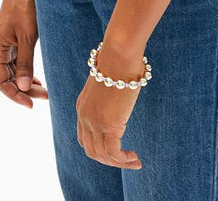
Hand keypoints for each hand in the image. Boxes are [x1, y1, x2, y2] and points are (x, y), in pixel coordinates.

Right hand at [0, 0, 48, 108]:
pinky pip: (17, 62)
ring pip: (12, 72)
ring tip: (43, 91)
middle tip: (44, 98)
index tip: (31, 104)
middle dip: (24, 90)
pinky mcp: (12, 39)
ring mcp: (4, 44)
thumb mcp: (27, 36)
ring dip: (26, 82)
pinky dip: (26, 71)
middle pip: (7, 79)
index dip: (15, 95)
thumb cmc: (25, 6)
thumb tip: (24, 88)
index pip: (1, 82)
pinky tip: (37, 79)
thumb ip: (26, 63)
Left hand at [75, 44, 144, 168]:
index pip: (85, 137)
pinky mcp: (108, 125)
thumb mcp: (109, 81)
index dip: (98, 148)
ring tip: (135, 162)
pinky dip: (123, 160)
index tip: (115, 150)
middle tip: (126, 160)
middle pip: (91, 150)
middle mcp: (84, 117)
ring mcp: (94, 122)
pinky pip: (113, 153)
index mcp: (82, 106)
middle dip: (108, 160)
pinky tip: (134, 158)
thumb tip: (123, 88)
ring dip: (119, 163)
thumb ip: (110, 92)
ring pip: (102, 155)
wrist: (119, 55)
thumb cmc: (119, 61)